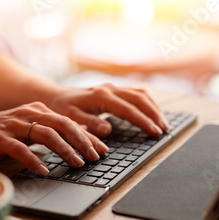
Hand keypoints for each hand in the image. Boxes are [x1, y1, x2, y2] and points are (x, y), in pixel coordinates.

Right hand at [0, 102, 108, 175]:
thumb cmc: (0, 133)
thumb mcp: (29, 126)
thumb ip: (52, 128)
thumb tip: (80, 132)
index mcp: (38, 110)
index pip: (69, 121)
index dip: (88, 136)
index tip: (103, 149)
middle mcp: (28, 114)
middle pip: (62, 125)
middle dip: (82, 141)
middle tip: (94, 157)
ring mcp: (13, 125)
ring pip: (45, 135)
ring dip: (64, 150)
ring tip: (76, 164)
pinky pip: (20, 149)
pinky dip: (34, 160)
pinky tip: (44, 171)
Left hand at [45, 83, 168, 136]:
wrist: (54, 97)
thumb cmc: (61, 109)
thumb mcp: (70, 119)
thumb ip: (88, 124)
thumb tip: (107, 129)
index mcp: (99, 97)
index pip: (127, 109)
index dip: (143, 120)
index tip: (154, 131)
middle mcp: (108, 89)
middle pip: (138, 98)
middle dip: (153, 114)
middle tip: (164, 130)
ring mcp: (112, 88)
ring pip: (140, 94)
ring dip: (153, 108)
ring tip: (162, 124)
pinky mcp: (114, 90)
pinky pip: (136, 93)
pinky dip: (147, 103)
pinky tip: (153, 113)